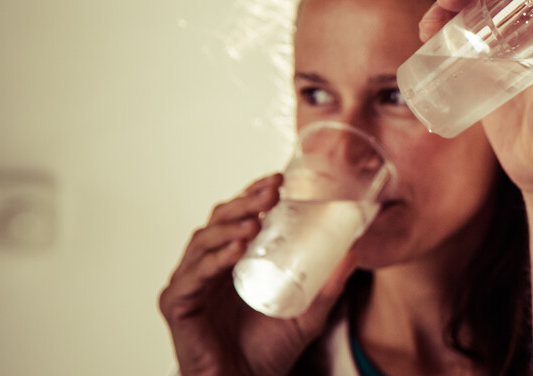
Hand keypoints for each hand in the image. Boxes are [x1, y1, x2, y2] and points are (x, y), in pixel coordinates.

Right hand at [158, 174, 356, 375]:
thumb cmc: (266, 353)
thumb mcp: (307, 314)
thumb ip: (329, 286)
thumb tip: (355, 252)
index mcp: (233, 262)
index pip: (238, 217)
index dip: (253, 195)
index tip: (278, 180)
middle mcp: (208, 268)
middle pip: (219, 222)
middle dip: (243, 203)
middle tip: (270, 192)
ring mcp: (190, 284)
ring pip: (203, 242)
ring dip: (228, 227)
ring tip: (254, 221)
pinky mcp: (177, 305)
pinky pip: (191, 277)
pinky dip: (211, 261)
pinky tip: (233, 252)